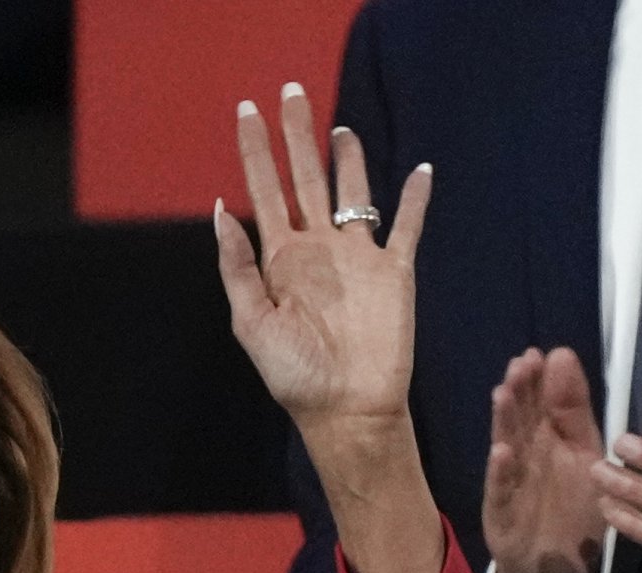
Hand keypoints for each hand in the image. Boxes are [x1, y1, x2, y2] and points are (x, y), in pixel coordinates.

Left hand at [217, 82, 442, 572]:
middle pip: (305, 178)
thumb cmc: (294, 376)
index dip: (255, 152)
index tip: (247, 113)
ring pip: (353, 193)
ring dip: (348, 160)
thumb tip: (221, 210)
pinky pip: (406, 227)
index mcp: (279, 260)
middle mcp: (317, 251)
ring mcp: (357, 258)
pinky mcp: (395, 271)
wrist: (345, 410)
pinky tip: (419, 170)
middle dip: (297, 136)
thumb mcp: (250, 320)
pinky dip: (414, 198)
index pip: (264, 192)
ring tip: (339, 127)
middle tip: (290, 92)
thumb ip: (237, 266)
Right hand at [485, 347, 605, 572]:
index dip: (541, 382)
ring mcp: (511, 488)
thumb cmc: (572, 514)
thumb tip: (563, 356)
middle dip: (520, 393)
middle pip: (521, 423)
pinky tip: (500, 453)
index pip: (542, 406)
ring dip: (504, 424)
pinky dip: (501, 474)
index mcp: (549, 445)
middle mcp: (527, 461)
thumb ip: (576, 412)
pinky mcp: (503, 517)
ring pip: (507, 450)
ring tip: (503, 395)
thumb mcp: (586, 457)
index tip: (540, 354)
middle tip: (521, 364)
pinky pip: (502, 493)